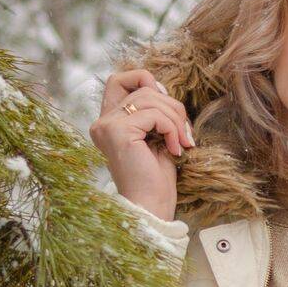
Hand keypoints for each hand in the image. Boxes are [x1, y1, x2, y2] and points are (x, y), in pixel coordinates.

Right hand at [90, 68, 194, 217]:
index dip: (146, 82)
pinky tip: (174, 149)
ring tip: (181, 143)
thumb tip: (160, 86)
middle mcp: (102, 122)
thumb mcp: (156, 135)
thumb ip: (153, 110)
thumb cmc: (155, 178)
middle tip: (184, 133)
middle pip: (143, 87)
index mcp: (108, 122)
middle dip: (172, 106)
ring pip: (151, 97)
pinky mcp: (118, 132)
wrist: (151, 206)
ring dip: (176, 119)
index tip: (167, 110)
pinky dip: (172, 128)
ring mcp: (107, 126)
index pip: (119, 80)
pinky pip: (154, 114)